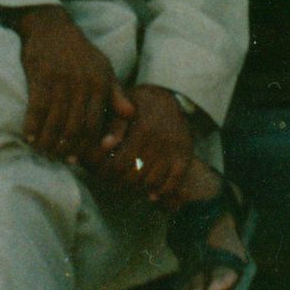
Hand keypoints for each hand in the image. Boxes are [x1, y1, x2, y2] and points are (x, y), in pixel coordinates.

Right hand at [13, 5, 118, 162]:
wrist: (53, 28)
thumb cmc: (80, 53)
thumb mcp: (104, 69)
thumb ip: (116, 94)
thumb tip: (130, 115)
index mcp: (101, 84)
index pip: (94, 124)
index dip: (85, 145)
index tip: (76, 159)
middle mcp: (84, 84)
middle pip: (74, 127)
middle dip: (65, 148)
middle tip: (57, 158)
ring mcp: (62, 81)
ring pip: (55, 122)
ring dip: (47, 141)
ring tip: (42, 149)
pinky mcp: (41, 77)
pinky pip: (36, 110)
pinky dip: (32, 127)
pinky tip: (29, 137)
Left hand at [92, 84, 196, 203]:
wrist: (170, 96)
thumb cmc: (140, 104)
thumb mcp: (125, 106)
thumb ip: (115, 125)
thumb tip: (105, 146)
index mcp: (143, 128)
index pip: (120, 165)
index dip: (109, 175)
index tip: (104, 175)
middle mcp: (160, 140)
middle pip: (134, 177)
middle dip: (122, 183)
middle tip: (116, 182)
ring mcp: (174, 149)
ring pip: (151, 182)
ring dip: (139, 187)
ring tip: (132, 184)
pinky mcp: (185, 155)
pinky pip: (172, 182)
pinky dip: (161, 191)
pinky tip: (152, 192)